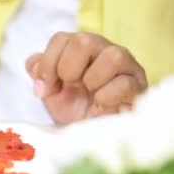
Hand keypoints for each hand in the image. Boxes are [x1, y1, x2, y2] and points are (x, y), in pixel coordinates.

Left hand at [26, 32, 146, 124]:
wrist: (90, 134)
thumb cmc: (73, 108)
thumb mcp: (49, 90)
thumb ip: (38, 70)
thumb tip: (36, 66)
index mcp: (80, 48)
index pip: (60, 39)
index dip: (48, 65)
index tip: (45, 89)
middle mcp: (103, 50)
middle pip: (84, 40)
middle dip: (68, 69)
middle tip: (71, 87)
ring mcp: (125, 67)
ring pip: (113, 55)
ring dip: (92, 79)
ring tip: (90, 93)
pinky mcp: (138, 87)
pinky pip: (125, 83)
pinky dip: (106, 96)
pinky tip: (100, 105)